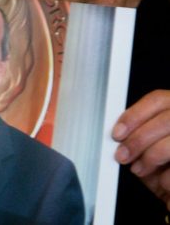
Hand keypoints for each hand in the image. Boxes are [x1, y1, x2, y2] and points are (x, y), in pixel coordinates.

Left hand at [112, 89, 169, 208]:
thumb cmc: (163, 168)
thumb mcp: (147, 147)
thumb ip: (137, 134)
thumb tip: (119, 132)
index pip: (158, 99)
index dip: (134, 115)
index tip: (117, 133)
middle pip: (166, 120)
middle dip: (138, 139)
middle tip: (123, 155)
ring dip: (150, 158)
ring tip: (139, 170)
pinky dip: (166, 178)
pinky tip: (163, 182)